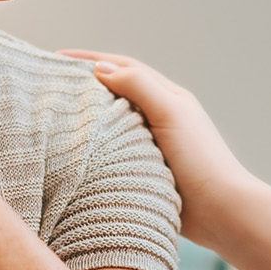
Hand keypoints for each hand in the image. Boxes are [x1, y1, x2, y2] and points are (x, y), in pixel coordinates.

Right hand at [58, 50, 251, 246]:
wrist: (221, 211)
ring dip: (87, 117)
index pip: (124, 68)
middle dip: (84, 85)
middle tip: (49, 85)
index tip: (56, 57)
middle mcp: (160, 117)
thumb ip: (139, 86)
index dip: (91, 60)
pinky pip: (113, 152)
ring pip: (113, 123)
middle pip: (115, 93)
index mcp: (168, 97)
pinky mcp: (146, 171)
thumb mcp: (170, 112)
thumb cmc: (200, 159)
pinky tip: (74, 153)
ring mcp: (152, 145)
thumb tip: (100, 68)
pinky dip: (94, 148)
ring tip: (54, 116)